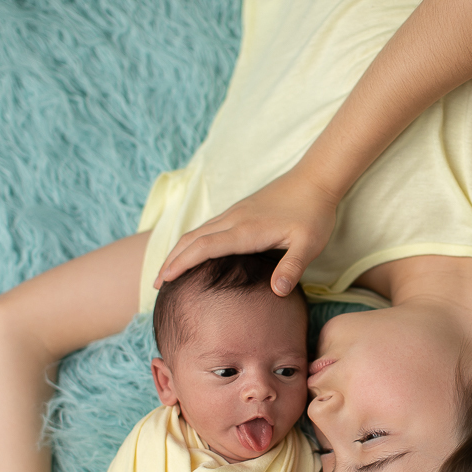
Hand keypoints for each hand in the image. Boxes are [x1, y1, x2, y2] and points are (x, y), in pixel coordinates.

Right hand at [153, 167, 338, 295]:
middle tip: (155, 283)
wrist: (316, 179)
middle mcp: (234, 219)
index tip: (164, 280)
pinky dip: (193, 242)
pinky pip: (208, 227)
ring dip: (178, 250)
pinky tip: (193, 252)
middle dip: (171, 260)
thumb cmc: (313, 213)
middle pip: (192, 239)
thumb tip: (278, 292)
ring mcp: (235, 213)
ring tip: (167, 271)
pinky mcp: (239, 211)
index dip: (182, 263)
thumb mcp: (309, 244)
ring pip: (197, 232)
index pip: (204, 247)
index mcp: (246, 230)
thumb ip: (293, 267)